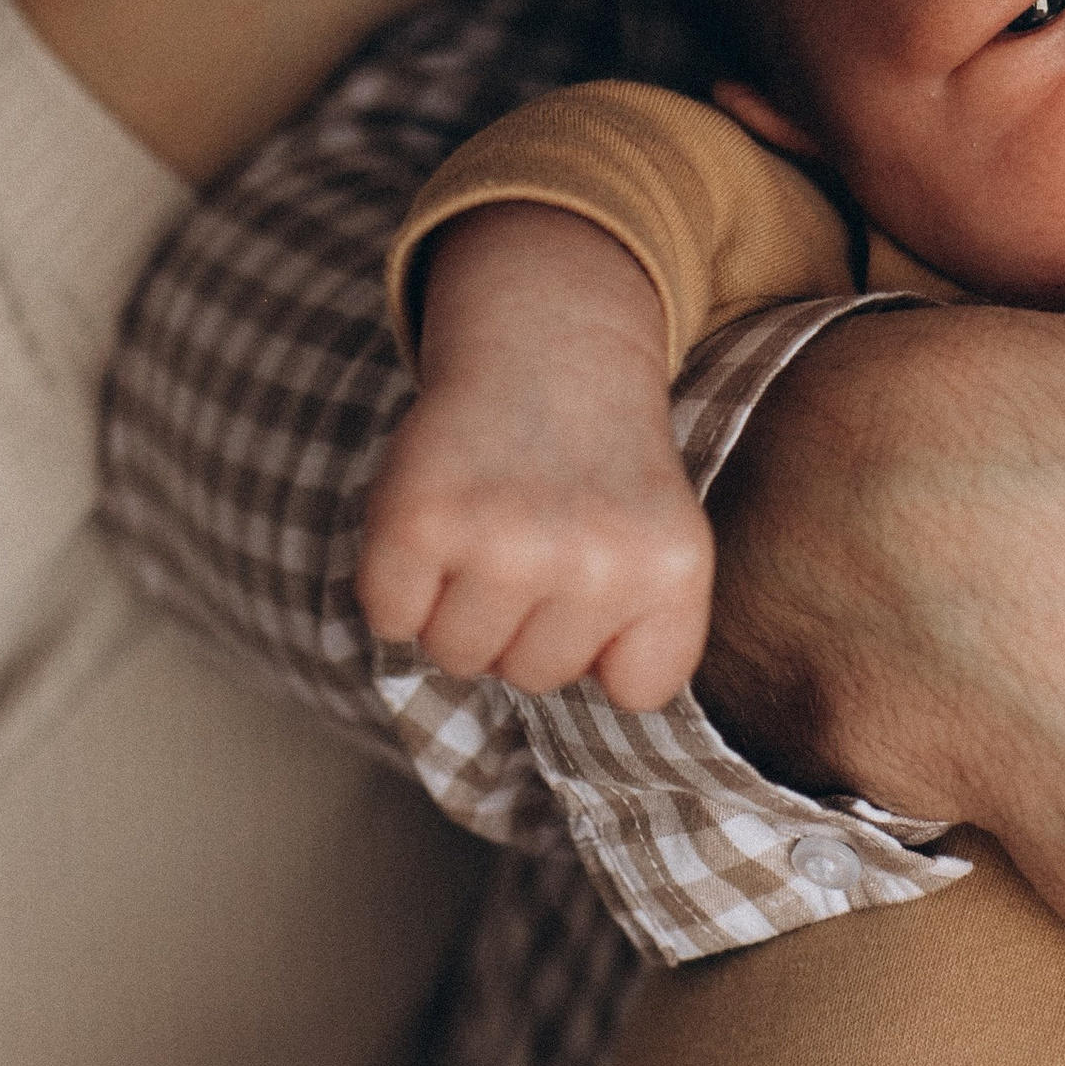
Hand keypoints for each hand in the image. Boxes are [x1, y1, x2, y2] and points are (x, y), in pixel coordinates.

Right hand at [356, 206, 711, 707]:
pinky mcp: (418, 518)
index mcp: (672, 569)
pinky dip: (399, 586)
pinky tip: (437, 522)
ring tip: (490, 528)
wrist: (547, 347)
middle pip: (534, 676)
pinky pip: (392, 621)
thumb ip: (645, 637)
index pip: (634, 693)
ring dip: (459, 605)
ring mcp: (503, 538)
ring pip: (459, 657)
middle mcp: (594, 558)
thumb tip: (583, 718)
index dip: (607, 641)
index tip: (604, 573)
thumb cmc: (601, 470)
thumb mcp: (665, 544)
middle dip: (526, 619)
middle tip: (538, 534)